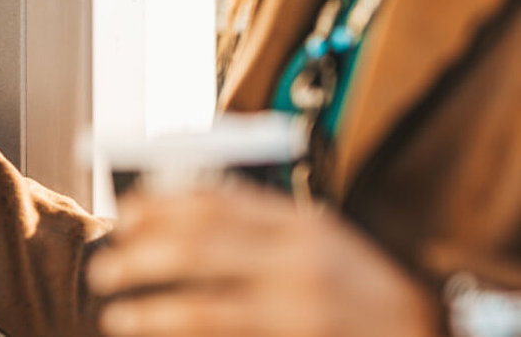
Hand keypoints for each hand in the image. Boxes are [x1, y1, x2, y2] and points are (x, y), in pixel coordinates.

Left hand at [87, 184, 438, 335]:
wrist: (420, 332)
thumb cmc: (356, 283)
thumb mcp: (315, 236)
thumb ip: (258, 219)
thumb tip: (183, 202)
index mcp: (299, 223)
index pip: (216, 203)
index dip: (160, 206)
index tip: (125, 212)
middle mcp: (296, 262)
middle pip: (199, 249)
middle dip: (142, 256)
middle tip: (106, 266)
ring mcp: (296, 311)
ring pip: (204, 308)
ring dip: (151, 310)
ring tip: (117, 313)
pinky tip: (153, 335)